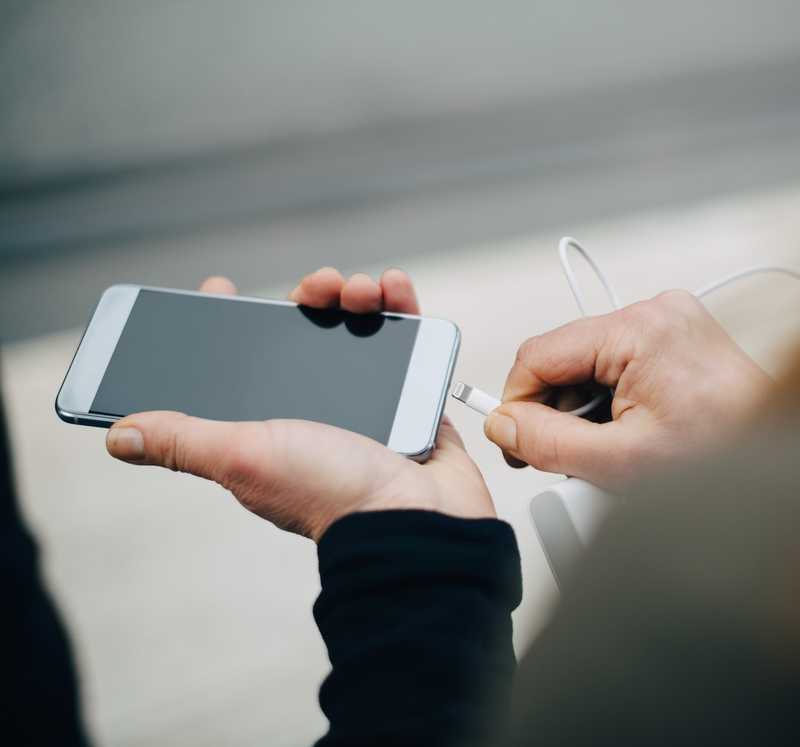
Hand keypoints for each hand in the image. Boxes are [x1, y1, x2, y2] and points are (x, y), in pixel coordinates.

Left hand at [105, 269, 492, 540]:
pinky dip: (402, 307)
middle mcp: (316, 415)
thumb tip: (120, 438)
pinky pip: (405, 341)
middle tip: (312, 287)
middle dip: (304, 299)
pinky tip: (395, 288)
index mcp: (270, 429)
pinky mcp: (412, 398)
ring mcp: (368, 404)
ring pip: (353, 330)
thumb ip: (185, 441)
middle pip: (301, 336)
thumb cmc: (330, 493)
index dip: (229, 326)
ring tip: (359, 290)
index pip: (239, 368)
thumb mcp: (242, 459)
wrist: (419, 517)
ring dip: (354, 296)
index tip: (221, 289)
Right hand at [484, 290, 770, 489]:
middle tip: (575, 457)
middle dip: (559, 410)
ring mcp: (671, 321)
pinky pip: (620, 364)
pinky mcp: (681, 337)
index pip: (539, 354)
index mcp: (638, 329)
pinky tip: (635, 433)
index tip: (516, 441)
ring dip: (587, 409)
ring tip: (617, 450)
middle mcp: (656, 312)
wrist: (786, 461)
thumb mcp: (620, 460)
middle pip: (565, 358)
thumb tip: (502, 423)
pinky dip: (613, 401)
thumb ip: (548, 441)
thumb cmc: (724, 456)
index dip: (517, 402)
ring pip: (590, 364)